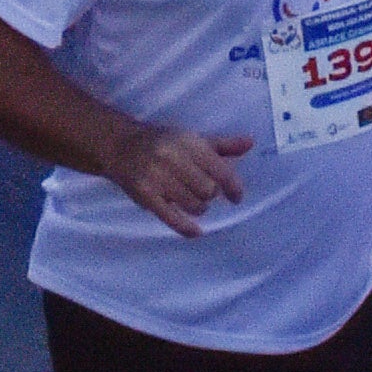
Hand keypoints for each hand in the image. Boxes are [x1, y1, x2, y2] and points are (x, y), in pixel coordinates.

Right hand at [102, 122, 252, 237]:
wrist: (121, 146)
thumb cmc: (163, 143)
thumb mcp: (192, 139)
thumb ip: (222, 146)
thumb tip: (250, 143)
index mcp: (188, 142)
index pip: (220, 170)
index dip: (233, 187)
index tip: (236, 197)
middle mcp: (172, 158)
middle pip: (208, 190)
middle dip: (210, 194)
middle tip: (204, 192)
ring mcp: (157, 178)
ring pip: (193, 205)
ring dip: (199, 208)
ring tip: (193, 201)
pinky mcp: (146, 195)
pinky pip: (172, 218)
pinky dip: (186, 228)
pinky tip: (196, 232)